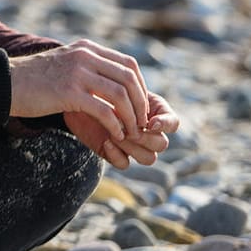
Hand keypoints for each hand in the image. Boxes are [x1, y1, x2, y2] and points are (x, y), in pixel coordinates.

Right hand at [10, 39, 151, 140]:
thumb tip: (112, 82)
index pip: (128, 65)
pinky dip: (115, 125)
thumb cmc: (33, 80)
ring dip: (131, 117)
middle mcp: (84, 56)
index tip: (139, 106)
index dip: (140, 87)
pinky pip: (104, 110)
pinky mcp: (68, 93)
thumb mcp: (64, 64)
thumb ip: (87, 67)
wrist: (4, 84)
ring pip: (120, 95)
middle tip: (140, 122)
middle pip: (129, 79)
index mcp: (86, 49)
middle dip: (140, 104)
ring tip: (130, 132)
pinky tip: (114, 135)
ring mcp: (76, 73)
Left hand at [66, 90, 181, 168]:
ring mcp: (133, 145)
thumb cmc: (101, 89)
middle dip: (145, 138)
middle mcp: (148, 132)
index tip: (151, 123)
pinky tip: (106, 142)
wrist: (77, 98)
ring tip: (115, 135)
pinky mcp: (116, 154)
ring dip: (133, 148)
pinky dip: (117, 155)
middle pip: (161, 144)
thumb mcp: (118, 87)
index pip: (173, 123)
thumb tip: (144, 114)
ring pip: (149, 158)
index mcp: (154, 113)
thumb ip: (133, 95)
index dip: (166, 125)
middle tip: (128, 130)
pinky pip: (125, 164)